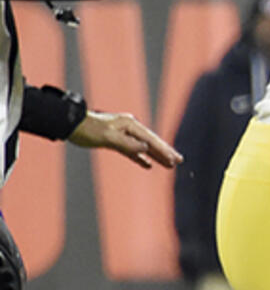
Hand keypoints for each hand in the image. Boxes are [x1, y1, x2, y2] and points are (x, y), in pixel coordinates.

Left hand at [67, 111, 181, 168]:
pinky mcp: (116, 141)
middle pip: (151, 142)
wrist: (70, 124)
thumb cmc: (88, 130)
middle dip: (165, 152)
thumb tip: (145, 149)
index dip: (164, 150)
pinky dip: (141, 157)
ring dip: (155, 156)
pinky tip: (148, 164)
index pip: (151, 140)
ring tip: (168, 165)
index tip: (175, 159)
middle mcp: (129, 128)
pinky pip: (133, 151)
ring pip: (143, 147)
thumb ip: (127, 144)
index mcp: (130, 125)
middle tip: (178, 161)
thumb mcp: (108, 138)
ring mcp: (123, 134)